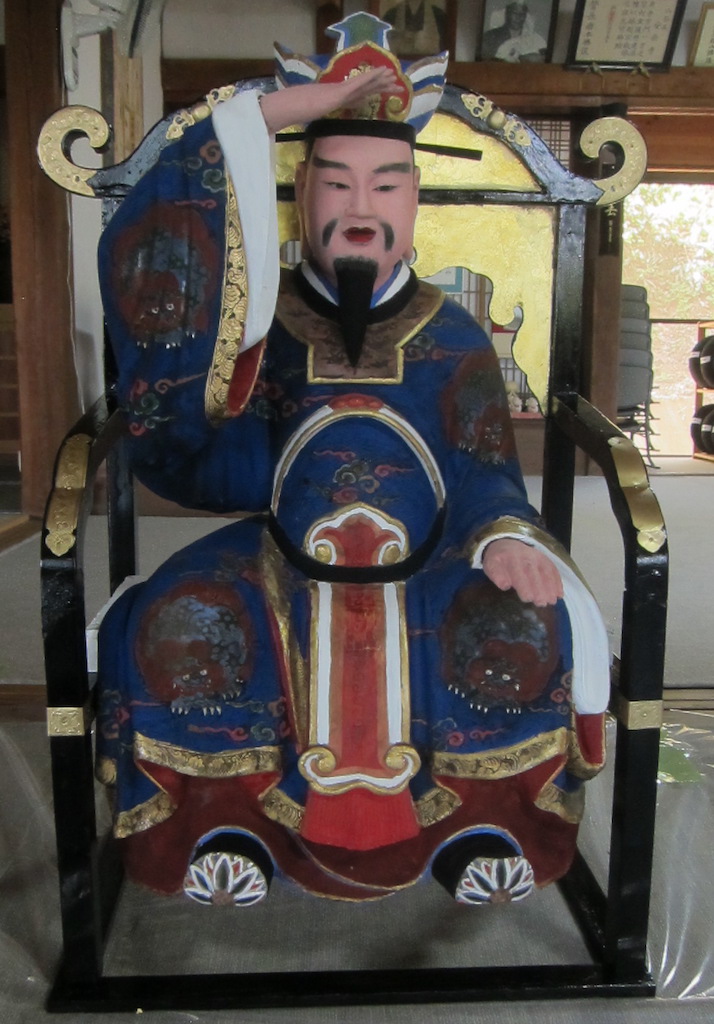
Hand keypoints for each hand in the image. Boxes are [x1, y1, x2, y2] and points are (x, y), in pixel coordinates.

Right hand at [260, 67, 397, 134]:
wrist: (291, 106)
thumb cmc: (298, 113)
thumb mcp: (313, 120)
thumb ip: (320, 122)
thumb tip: (319, 134)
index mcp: (337, 99)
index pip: (357, 96)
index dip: (370, 93)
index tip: (381, 92)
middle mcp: (341, 92)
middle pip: (365, 88)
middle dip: (380, 86)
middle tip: (395, 84)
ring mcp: (341, 89)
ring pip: (365, 83)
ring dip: (380, 79)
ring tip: (394, 76)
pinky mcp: (341, 90)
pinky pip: (360, 82)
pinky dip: (373, 76)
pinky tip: (384, 72)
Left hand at [482, 538, 562, 606]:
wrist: (507, 544)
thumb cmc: (499, 560)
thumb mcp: (491, 565)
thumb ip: (496, 574)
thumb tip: (504, 586)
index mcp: (511, 558)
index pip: (519, 572)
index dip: (524, 585)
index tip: (527, 599)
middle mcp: (527, 556)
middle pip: (534, 573)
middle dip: (539, 588)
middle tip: (542, 603)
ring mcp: (538, 557)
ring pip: (546, 571)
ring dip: (550, 587)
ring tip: (552, 601)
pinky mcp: (546, 560)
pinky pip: (553, 570)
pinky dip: (558, 582)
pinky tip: (560, 594)